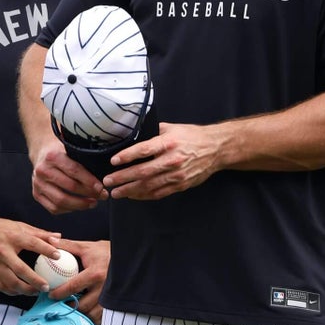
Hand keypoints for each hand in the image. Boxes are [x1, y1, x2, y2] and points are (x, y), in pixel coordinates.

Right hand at [0, 218, 61, 296]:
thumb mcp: (18, 226)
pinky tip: (20, 292)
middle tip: (46, 287)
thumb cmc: (0, 229)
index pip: (32, 243)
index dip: (46, 249)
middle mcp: (2, 251)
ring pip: (11, 282)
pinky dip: (12, 292)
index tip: (58, 255)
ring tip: (35, 291)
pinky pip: (1, 286)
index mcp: (12, 236)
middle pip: (21, 269)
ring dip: (25, 290)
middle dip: (35, 281)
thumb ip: (39, 233)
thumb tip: (58, 237)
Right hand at [30, 133, 107, 213]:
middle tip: (102, 196)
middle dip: (89, 194)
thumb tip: (104, 178)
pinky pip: (54, 208)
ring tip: (93, 203)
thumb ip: (84, 161)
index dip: (89, 181)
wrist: (42, 154)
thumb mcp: (71, 150)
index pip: (74, 170)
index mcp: (52, 156)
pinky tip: (78, 206)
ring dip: (80, 205)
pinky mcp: (36, 194)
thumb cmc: (61, 153)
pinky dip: (68, 210)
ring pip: (61, 201)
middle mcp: (42, 170)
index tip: (101, 187)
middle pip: (69, 187)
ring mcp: (38, 184)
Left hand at [46, 238, 108, 324]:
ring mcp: (111, 297)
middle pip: (83, 305)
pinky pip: (103, 317)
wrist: (127, 258)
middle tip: (61, 304)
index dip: (59, 293)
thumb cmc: (104, 252)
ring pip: (93, 314)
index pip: (73, 287)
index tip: (51, 295)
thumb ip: (67, 245)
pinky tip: (86, 312)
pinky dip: (93, 317)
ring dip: (82, 314)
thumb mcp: (86, 247)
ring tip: (73, 308)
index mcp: (95, 273)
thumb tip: (50, 240)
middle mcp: (104, 287)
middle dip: (70, 307)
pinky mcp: (116, 304)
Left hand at [104, 122, 223, 199]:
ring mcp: (177, 175)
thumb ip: (152, 132)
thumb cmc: (191, 136)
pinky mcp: (181, 185)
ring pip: (149, 185)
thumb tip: (132, 133)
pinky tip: (133, 195)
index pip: (144, 150)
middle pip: (143, 171)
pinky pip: (159, 193)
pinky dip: (144, 196)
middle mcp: (172, 160)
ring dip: (130, 190)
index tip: (113, 161)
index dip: (127, 156)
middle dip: (123, 178)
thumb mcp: (172, 128)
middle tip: (108, 181)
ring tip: (116, 193)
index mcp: (168, 143)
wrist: (216, 149)